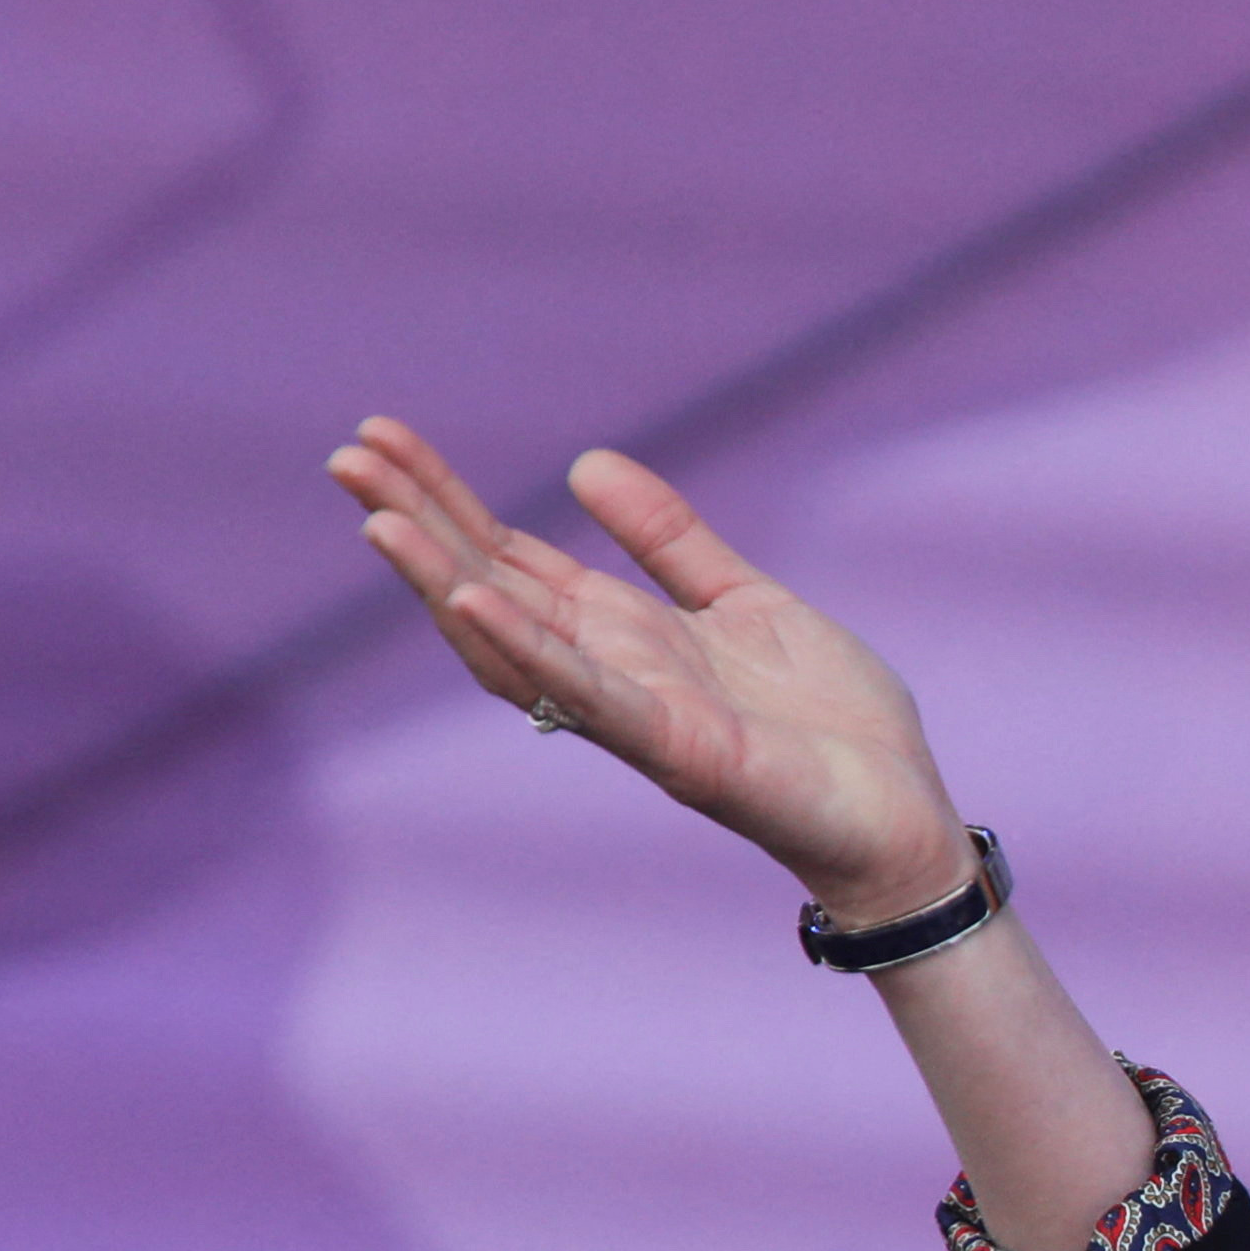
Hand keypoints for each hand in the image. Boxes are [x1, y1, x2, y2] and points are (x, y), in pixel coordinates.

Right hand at [329, 419, 973, 923]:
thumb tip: (586, 464)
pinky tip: (474, 601)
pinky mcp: (680, 750)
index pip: (511, 558)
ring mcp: (636, 716)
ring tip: (379, 522)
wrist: (903, 813)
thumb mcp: (746, 602)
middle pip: (490, 590)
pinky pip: (588, 696)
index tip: (380, 437)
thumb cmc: (831, 723)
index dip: (445, 500)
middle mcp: (610, 674)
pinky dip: (530, 649)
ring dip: (443, 584)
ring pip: (515, 645)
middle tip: (346, 455)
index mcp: (625, 635)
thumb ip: (670, 542)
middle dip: (419, 525)